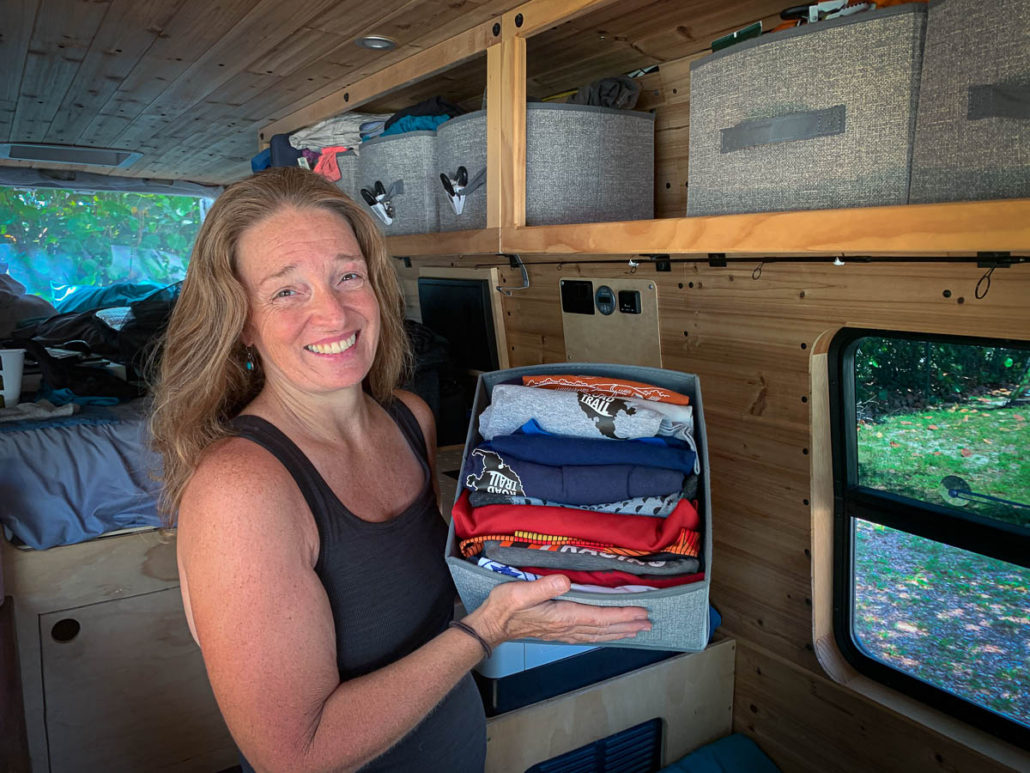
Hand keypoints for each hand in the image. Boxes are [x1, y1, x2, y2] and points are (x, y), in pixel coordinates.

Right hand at [464, 575, 651, 646]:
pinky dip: (603, 634)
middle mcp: (567, 627)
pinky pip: (588, 635)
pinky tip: (607, 634)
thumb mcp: (520, 592)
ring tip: (636, 630)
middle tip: (648, 624)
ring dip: (619, 632)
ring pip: (598, 634)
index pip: (600, 616)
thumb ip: (544, 586)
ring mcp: (563, 633)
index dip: (622, 614)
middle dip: (628, 625)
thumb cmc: (505, 607)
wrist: (491, 625)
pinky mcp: (558, 633)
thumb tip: (565, 581)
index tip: (641, 612)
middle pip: (604, 628)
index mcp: (562, 616)